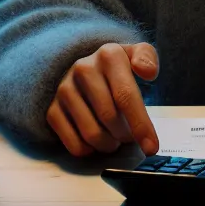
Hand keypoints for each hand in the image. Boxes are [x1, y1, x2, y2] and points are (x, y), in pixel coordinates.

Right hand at [46, 42, 159, 156]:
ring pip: (92, 134)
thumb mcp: (135, 55)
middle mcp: (83, 69)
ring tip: (115, 138)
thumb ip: (148, 58)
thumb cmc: (117, 69)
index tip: (151, 148)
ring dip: (109, 144)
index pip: (126, 96)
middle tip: (130, 135)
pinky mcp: (52, 110)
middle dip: (125, 135)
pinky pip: (74, 144)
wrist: (85, 70)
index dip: (140, 125)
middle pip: (109, 118)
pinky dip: (90, 150)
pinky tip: (96, 141)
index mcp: (108, 55)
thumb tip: (149, 71)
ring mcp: (64, 90)